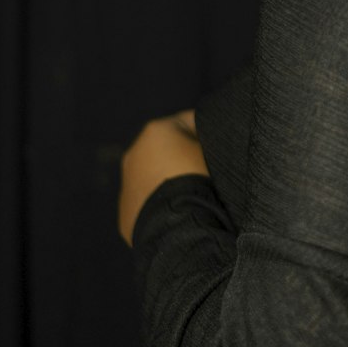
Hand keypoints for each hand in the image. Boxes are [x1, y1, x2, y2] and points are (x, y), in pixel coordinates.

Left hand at [118, 111, 209, 247]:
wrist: (176, 225)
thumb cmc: (199, 179)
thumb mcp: (214, 150)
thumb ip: (211, 140)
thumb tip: (212, 143)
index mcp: (156, 131)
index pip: (189, 121)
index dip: (209, 131)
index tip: (222, 145)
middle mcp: (135, 152)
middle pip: (166, 149)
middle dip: (183, 157)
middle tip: (207, 171)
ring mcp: (127, 183)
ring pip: (152, 177)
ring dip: (168, 181)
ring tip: (191, 196)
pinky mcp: (126, 212)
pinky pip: (147, 203)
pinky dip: (159, 205)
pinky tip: (177, 215)